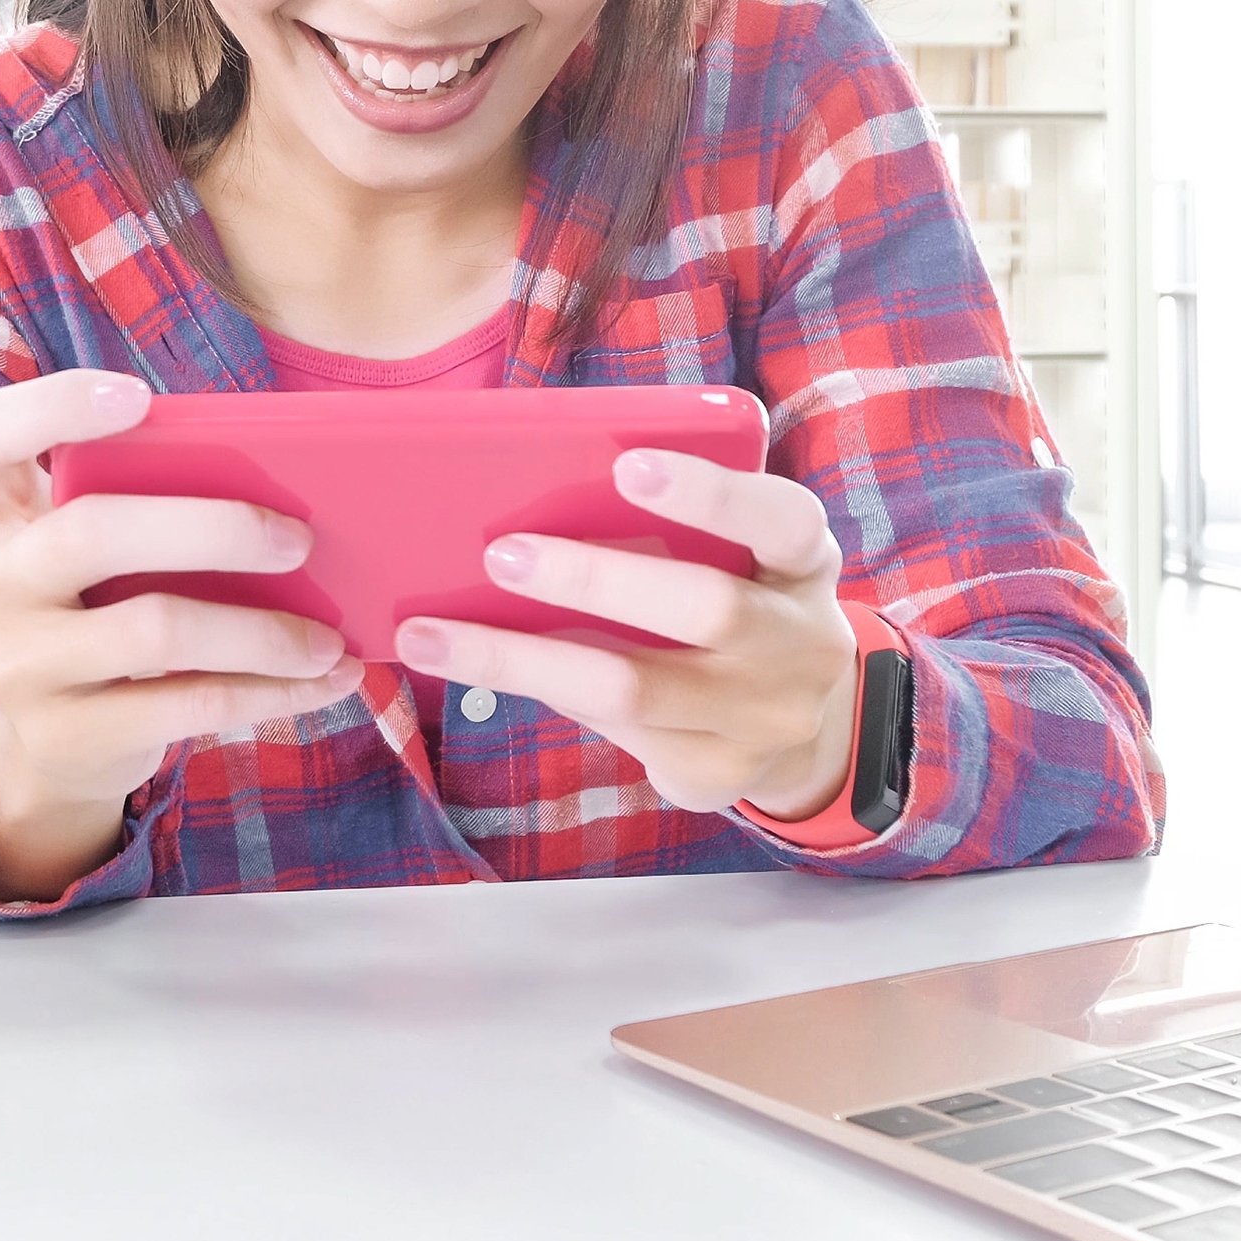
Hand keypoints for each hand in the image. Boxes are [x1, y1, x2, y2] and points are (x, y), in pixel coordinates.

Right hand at [0, 370, 361, 899]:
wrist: (53, 743)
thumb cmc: (97, 608)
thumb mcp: (88, 553)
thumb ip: (136, 504)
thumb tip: (278, 483)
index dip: (50, 406)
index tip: (138, 397)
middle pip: (89, 534)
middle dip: (211, 530)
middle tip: (298, 540)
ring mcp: (13, 668)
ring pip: (152, 631)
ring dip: (260, 632)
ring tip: (327, 638)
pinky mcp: (62, 735)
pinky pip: (185, 705)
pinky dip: (268, 692)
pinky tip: (322, 682)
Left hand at [394, 448, 862, 820]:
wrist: (806, 725)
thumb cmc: (740, 604)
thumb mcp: (739, 557)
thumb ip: (678, 529)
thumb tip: (531, 500)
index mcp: (803, 565)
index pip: (778, 519)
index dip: (709, 492)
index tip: (626, 464)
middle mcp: (799, 645)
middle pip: (705, 609)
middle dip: (595, 579)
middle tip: (501, 554)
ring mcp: (764, 722)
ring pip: (632, 692)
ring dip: (523, 661)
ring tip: (434, 637)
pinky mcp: (717, 776)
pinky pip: (614, 735)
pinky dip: (545, 694)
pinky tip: (485, 674)